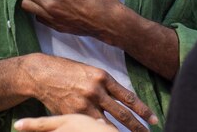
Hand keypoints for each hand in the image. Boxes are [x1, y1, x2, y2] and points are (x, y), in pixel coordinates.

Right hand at [24, 54, 157, 131]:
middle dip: (137, 126)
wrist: (43, 73)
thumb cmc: (68, 71)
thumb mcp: (90, 72)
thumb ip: (105, 86)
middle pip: (122, 113)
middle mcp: (97, 90)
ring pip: (108, 124)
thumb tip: (121, 100)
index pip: (128, 97)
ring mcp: (85, 103)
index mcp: (103, 77)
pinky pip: (90, 127)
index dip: (143, 110)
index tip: (154, 120)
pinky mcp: (73, 114)